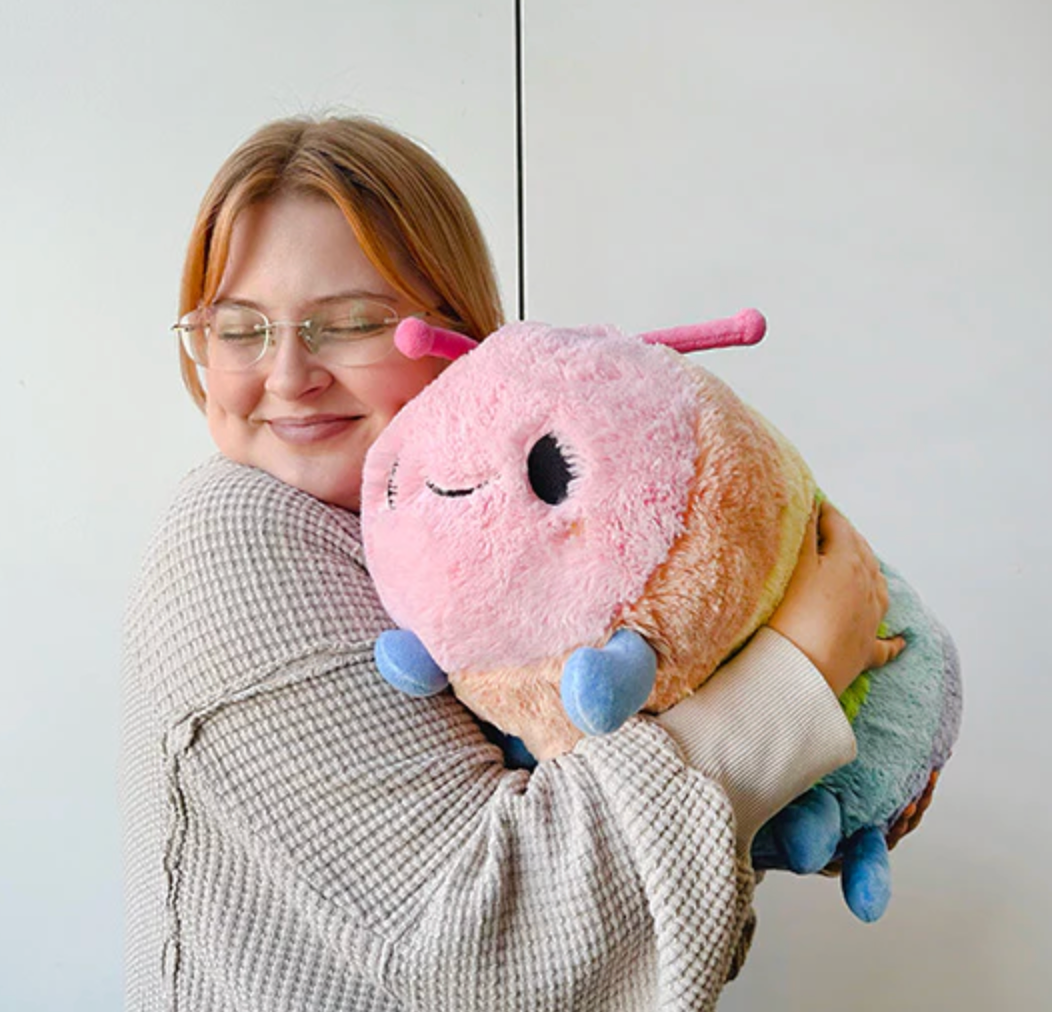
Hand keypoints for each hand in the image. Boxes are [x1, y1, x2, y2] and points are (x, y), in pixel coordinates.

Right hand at [768, 501, 904, 696]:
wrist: (802, 671)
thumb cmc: (793, 616)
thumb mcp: (795, 566)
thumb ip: (803, 531)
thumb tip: (810, 502)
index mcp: (849, 562)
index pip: (839, 526)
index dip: (824, 512)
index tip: (811, 501)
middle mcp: (868, 587)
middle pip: (861, 553)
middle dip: (847, 537)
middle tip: (829, 527)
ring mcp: (871, 620)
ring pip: (877, 588)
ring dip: (868, 572)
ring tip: (857, 564)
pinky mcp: (866, 651)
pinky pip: (885, 643)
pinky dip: (892, 638)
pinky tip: (900, 640)